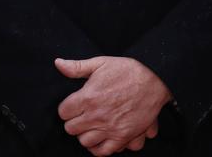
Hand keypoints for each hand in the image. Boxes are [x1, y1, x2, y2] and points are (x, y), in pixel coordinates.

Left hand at [55, 56, 171, 155]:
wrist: (154, 81)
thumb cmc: (127, 71)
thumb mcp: (100, 63)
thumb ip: (76, 67)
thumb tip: (58, 63)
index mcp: (88, 97)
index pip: (63, 112)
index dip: (66, 108)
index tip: (72, 105)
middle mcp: (97, 115)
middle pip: (71, 129)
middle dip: (73, 121)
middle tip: (80, 115)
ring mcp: (110, 128)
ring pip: (85, 141)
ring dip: (84, 134)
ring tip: (89, 126)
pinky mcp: (123, 137)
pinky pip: (104, 151)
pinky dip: (98, 148)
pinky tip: (98, 139)